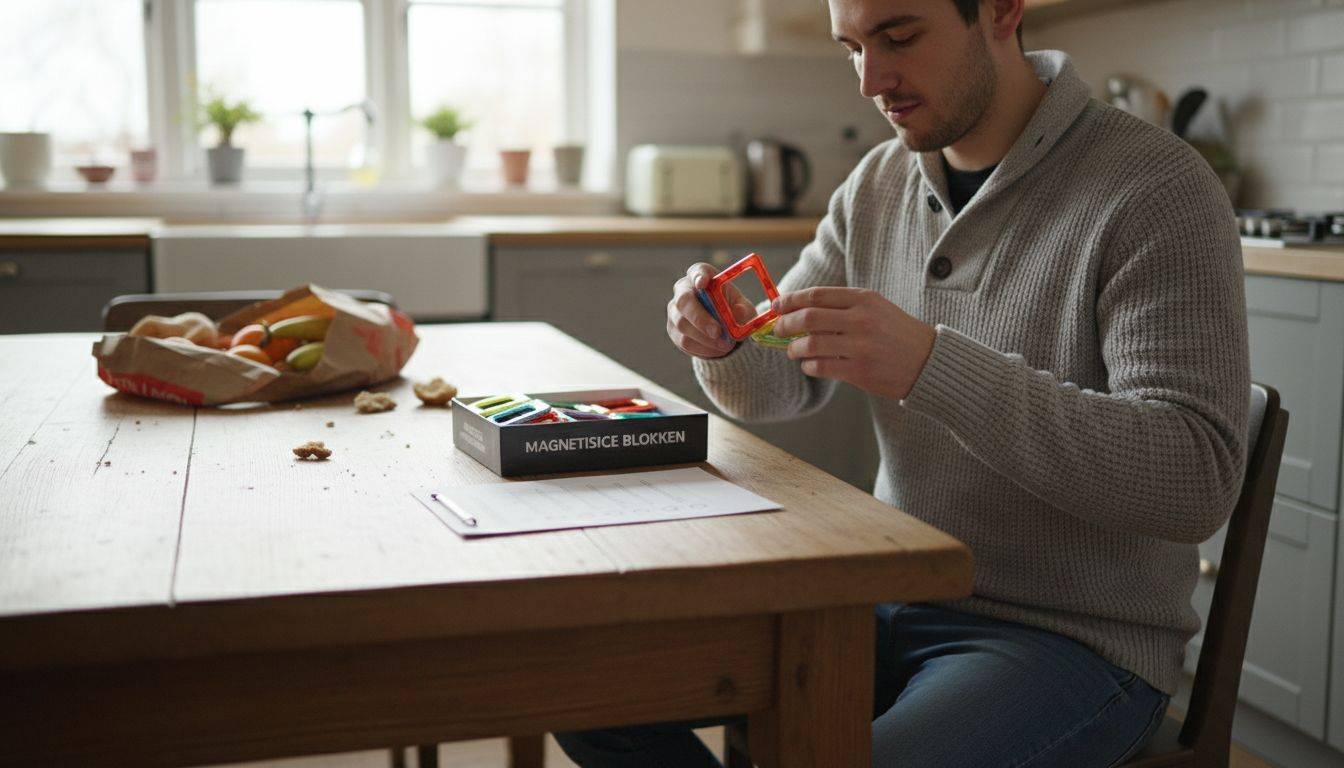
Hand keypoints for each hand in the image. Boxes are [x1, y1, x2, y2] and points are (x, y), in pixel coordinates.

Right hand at [667, 263, 757, 358]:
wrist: (724, 329)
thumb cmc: (734, 311)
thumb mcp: (745, 310)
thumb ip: (744, 311)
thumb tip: (738, 313)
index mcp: (703, 277)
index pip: (697, 271)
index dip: (698, 276)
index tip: (703, 284)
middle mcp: (684, 291)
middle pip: (683, 301)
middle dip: (700, 318)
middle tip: (717, 332)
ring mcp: (675, 311)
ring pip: (683, 325)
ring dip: (705, 339)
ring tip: (726, 345)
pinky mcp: (673, 330)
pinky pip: (684, 341)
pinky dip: (703, 348)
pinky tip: (716, 350)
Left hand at [770, 287, 935, 399]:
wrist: (929, 361)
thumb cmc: (897, 334)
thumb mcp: (875, 308)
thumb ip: (842, 307)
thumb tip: (800, 311)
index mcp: (864, 299)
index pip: (816, 295)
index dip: (791, 300)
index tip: (777, 305)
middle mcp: (861, 319)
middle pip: (808, 317)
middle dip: (785, 324)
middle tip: (779, 329)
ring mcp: (861, 346)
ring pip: (811, 343)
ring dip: (795, 348)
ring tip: (793, 351)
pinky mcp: (860, 371)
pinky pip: (821, 367)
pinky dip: (809, 366)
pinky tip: (810, 365)